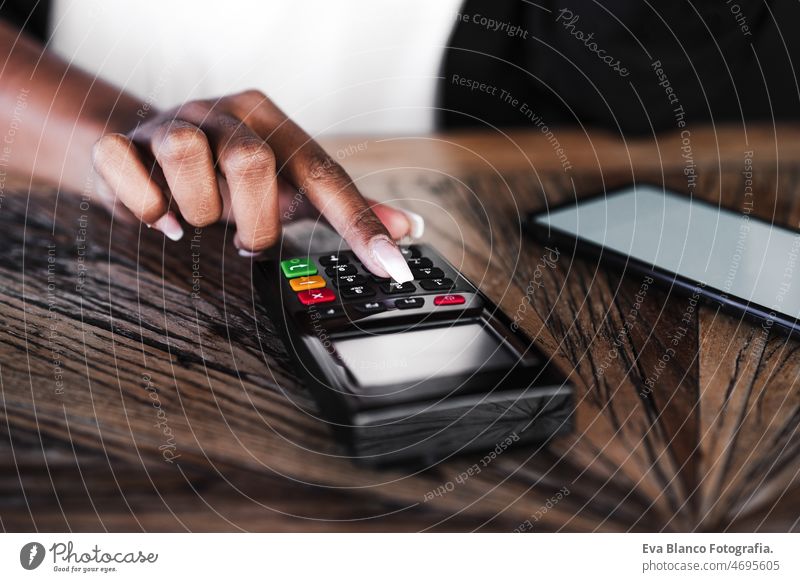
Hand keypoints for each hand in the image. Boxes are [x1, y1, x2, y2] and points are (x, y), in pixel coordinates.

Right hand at [90, 90, 421, 281]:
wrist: (145, 150)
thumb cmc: (228, 175)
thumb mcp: (290, 185)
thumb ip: (345, 207)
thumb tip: (407, 229)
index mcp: (273, 123)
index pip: (325, 173)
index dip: (359, 222)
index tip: (390, 265)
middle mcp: (226, 114)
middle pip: (250, 161)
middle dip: (253, 220)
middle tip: (245, 239)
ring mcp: (173, 121)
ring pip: (186, 158)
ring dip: (198, 210)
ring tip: (200, 219)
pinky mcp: (124, 140)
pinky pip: (125, 166)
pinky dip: (147, 205)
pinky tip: (161, 216)